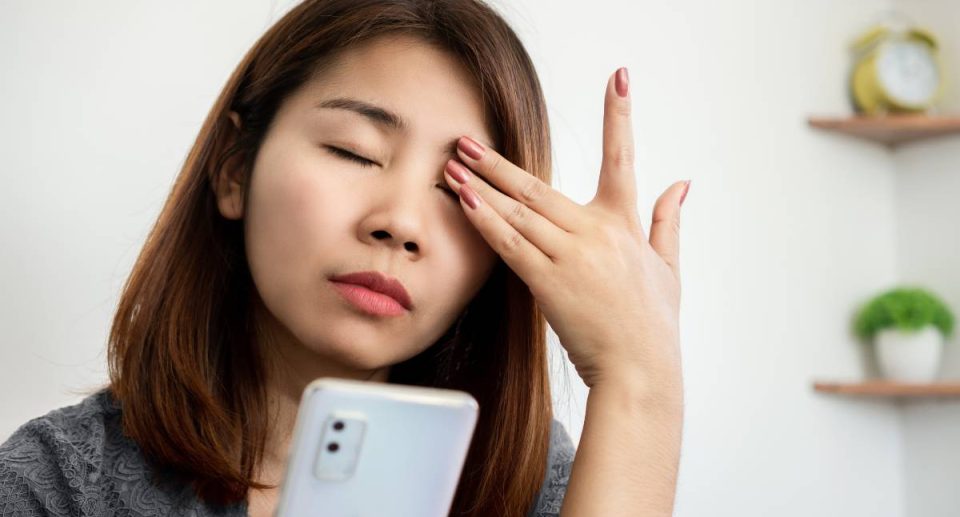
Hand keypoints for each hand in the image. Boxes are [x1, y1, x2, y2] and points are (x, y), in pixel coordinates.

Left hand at [443, 67, 688, 388]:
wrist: (640, 370)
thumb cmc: (652, 324)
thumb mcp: (668, 269)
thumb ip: (669, 221)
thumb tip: (681, 182)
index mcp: (625, 223)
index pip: (623, 158)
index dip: (620, 115)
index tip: (619, 77)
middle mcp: (597, 231)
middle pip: (538, 186)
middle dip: (497, 162)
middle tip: (467, 141)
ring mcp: (571, 254)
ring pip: (518, 210)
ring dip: (481, 187)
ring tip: (452, 167)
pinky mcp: (549, 281)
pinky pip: (510, 244)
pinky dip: (485, 221)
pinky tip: (464, 202)